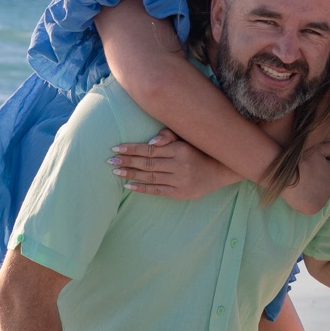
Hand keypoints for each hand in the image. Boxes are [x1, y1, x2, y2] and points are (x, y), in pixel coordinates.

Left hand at [109, 129, 239, 199]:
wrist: (219, 171)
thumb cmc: (199, 151)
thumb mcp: (187, 139)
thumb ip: (169, 136)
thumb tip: (151, 141)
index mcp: (179, 149)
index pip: (150, 148)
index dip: (132, 148)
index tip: (116, 147)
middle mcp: (179, 165)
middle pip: (147, 163)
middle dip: (127, 161)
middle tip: (110, 160)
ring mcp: (179, 181)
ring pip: (149, 176)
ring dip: (131, 173)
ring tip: (116, 171)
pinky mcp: (179, 193)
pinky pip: (157, 190)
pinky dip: (142, 188)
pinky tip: (129, 185)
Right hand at [282, 140, 329, 214]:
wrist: (286, 175)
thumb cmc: (302, 160)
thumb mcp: (318, 148)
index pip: (327, 174)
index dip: (317, 171)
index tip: (308, 169)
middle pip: (324, 186)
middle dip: (316, 182)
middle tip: (302, 177)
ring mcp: (324, 200)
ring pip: (318, 196)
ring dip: (312, 192)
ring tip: (299, 186)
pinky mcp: (315, 209)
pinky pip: (311, 206)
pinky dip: (306, 202)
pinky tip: (298, 195)